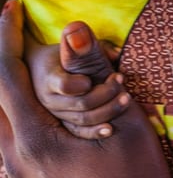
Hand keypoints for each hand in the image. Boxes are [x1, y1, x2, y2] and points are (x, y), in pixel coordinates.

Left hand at [0, 0, 172, 177]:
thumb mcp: (124, 121)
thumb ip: (93, 73)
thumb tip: (72, 28)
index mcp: (33, 142)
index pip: (3, 76)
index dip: (4, 37)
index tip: (10, 7)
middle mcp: (14, 162)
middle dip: (2, 62)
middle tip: (12, 31)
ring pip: (0, 124)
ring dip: (13, 93)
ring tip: (34, 71)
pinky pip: (10, 145)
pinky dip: (20, 117)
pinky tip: (46, 113)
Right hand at [24, 22, 129, 138]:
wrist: (42, 71)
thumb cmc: (64, 55)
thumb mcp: (75, 46)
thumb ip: (93, 47)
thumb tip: (115, 52)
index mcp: (51, 77)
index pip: (64, 85)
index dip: (81, 84)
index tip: (94, 77)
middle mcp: (51, 99)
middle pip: (81, 103)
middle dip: (105, 94)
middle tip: (120, 81)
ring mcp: (58, 114)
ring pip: (83, 120)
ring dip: (108, 110)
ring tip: (126, 98)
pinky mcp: (65, 123)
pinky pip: (80, 132)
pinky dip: (95, 132)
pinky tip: (110, 129)